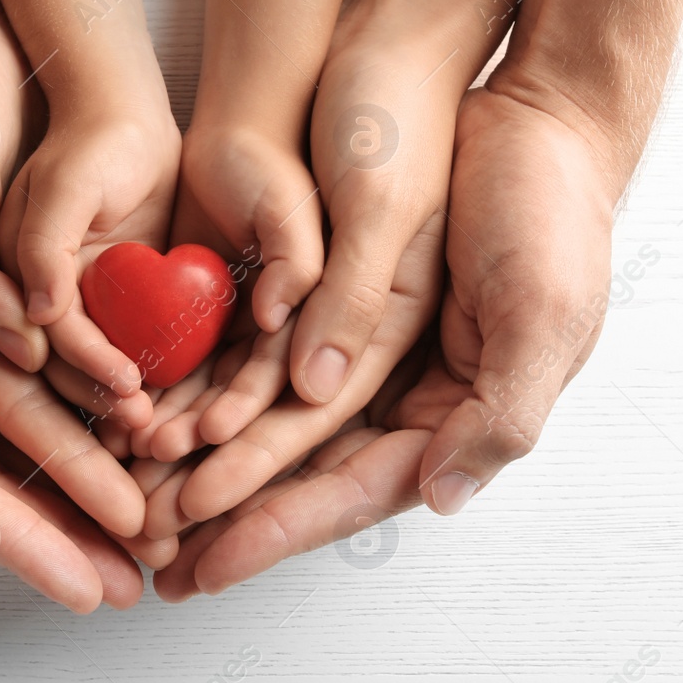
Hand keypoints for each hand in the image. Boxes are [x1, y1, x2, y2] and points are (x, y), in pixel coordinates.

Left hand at [150, 77, 619, 597]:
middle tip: (147, 547)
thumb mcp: (542, 313)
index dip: (275, 530)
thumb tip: (442, 495)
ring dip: (202, 458)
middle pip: (296, 474)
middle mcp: (401, 398)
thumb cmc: (550, 209)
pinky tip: (155, 408)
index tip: (204, 567)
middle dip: (221, 512)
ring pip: (267, 423)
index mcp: (454, 417)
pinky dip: (208, 385)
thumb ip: (499, 409)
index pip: (350, 491)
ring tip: (132, 488)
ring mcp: (362, 353)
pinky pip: (258, 357)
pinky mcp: (331, 304)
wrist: (537, 115)